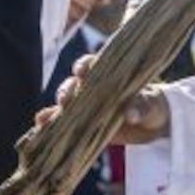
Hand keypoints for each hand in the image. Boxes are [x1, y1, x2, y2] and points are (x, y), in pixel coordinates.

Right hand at [34, 54, 170, 144]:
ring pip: (66, 105)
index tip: (81, 72)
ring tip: (44, 119)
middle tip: (65, 100)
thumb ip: (141, 106)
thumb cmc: (154, 105)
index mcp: (109, 74)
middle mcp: (94, 88)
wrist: (154, 123)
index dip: (84, 66)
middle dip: (67, 91)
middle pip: (74, 85)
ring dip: (53, 110)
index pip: (93, 65)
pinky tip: (41, 129)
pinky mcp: (84, 125)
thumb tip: (130, 114)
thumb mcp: (152, 104)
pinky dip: (52, 125)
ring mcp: (87, 107)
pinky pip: (65, 124)